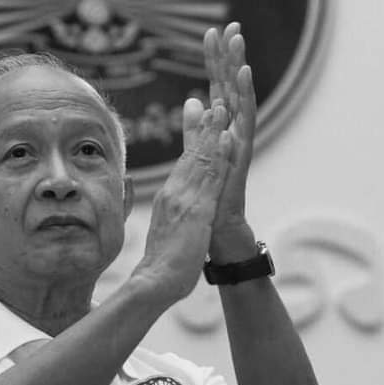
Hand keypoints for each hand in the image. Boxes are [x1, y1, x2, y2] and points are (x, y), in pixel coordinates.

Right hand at [134, 101, 231, 304]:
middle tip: (212, 104)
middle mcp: (174, 193)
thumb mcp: (167, 230)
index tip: (201, 123)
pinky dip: (219, 156)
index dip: (194, 142)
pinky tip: (227, 140)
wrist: (156, 279)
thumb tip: (170, 206)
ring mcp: (184, 199)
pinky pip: (210, 178)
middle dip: (203, 129)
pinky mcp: (197, 209)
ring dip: (212, 134)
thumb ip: (170, 213)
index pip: (184, 164)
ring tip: (221, 110)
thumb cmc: (162, 261)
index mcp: (169, 197)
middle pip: (190, 155)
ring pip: (200, 160)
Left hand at [203, 22, 257, 261]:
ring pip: (238, 100)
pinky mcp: (239, 156)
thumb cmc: (209, 195)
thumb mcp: (198, 154)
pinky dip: (242, 100)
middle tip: (230, 25)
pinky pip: (242, 124)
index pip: (216, 87)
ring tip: (238, 42)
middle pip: (229, 87)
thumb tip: (193, 101)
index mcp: (217, 129)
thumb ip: (196, 128)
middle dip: (228, 56)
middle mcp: (231, 131)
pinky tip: (242, 78)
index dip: (214, 61)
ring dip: (238, 71)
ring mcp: (237, 143)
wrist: (216, 230)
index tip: (213, 31)